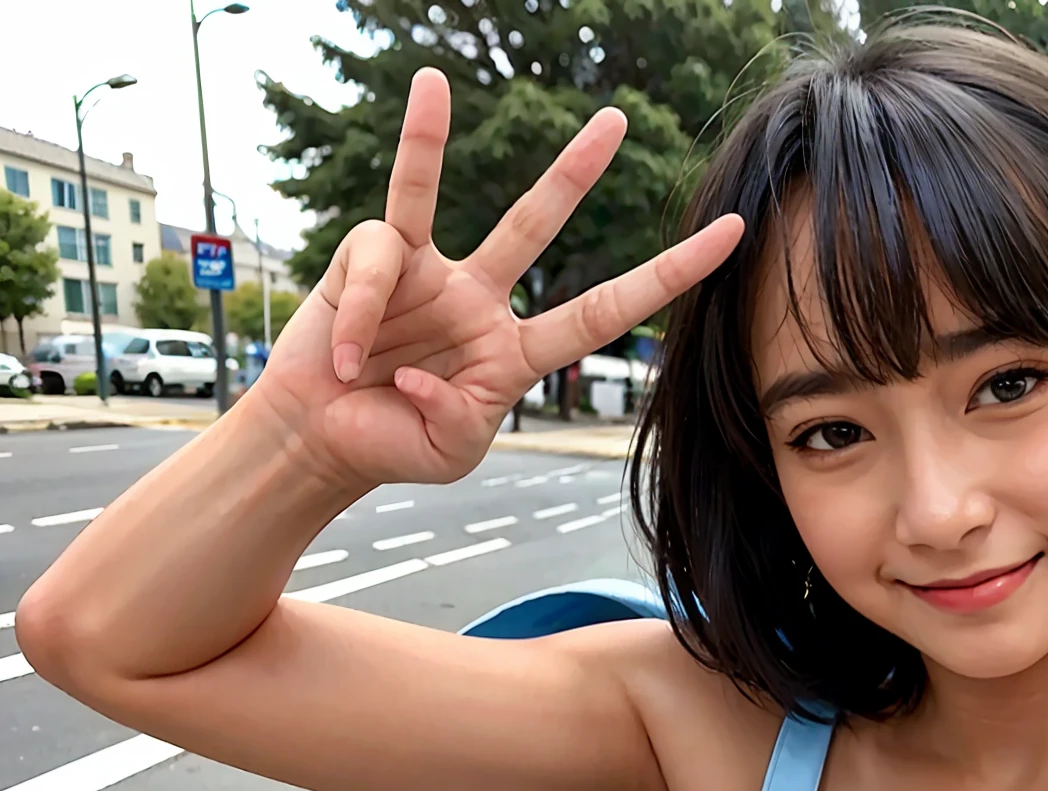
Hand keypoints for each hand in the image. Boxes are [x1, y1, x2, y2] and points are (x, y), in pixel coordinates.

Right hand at [252, 67, 742, 490]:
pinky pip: (373, 266)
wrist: (322, 437)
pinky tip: (350, 357)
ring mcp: (425, 273)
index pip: (601, 311)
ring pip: (433, 193)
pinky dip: (362, 312)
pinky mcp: (369, 262)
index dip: (664, 279)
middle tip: (617, 118)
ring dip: (432, 136)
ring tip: (433, 81)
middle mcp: (478, 300)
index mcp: (515, 353)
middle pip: (534, 224)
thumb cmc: (392, 444)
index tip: (724, 240)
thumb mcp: (446, 453)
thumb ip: (457, 421)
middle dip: (575, 171)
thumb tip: (430, 375)